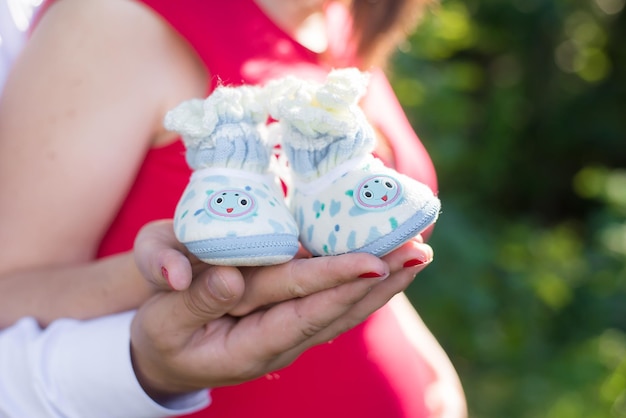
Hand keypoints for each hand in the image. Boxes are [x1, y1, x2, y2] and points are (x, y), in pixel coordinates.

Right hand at [130, 220, 432, 399]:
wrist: (166, 358)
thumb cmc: (162, 336)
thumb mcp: (163, 322)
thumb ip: (195, 302)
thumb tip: (230, 278)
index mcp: (251, 346)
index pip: (305, 311)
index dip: (339, 284)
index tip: (376, 261)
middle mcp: (282, 342)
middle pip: (340, 309)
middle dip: (380, 280)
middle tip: (420, 251)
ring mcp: (291, 333)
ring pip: (345, 308)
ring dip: (382, 282)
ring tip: (417, 255)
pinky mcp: (291, 319)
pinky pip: (333, 302)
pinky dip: (361, 283)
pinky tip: (385, 266)